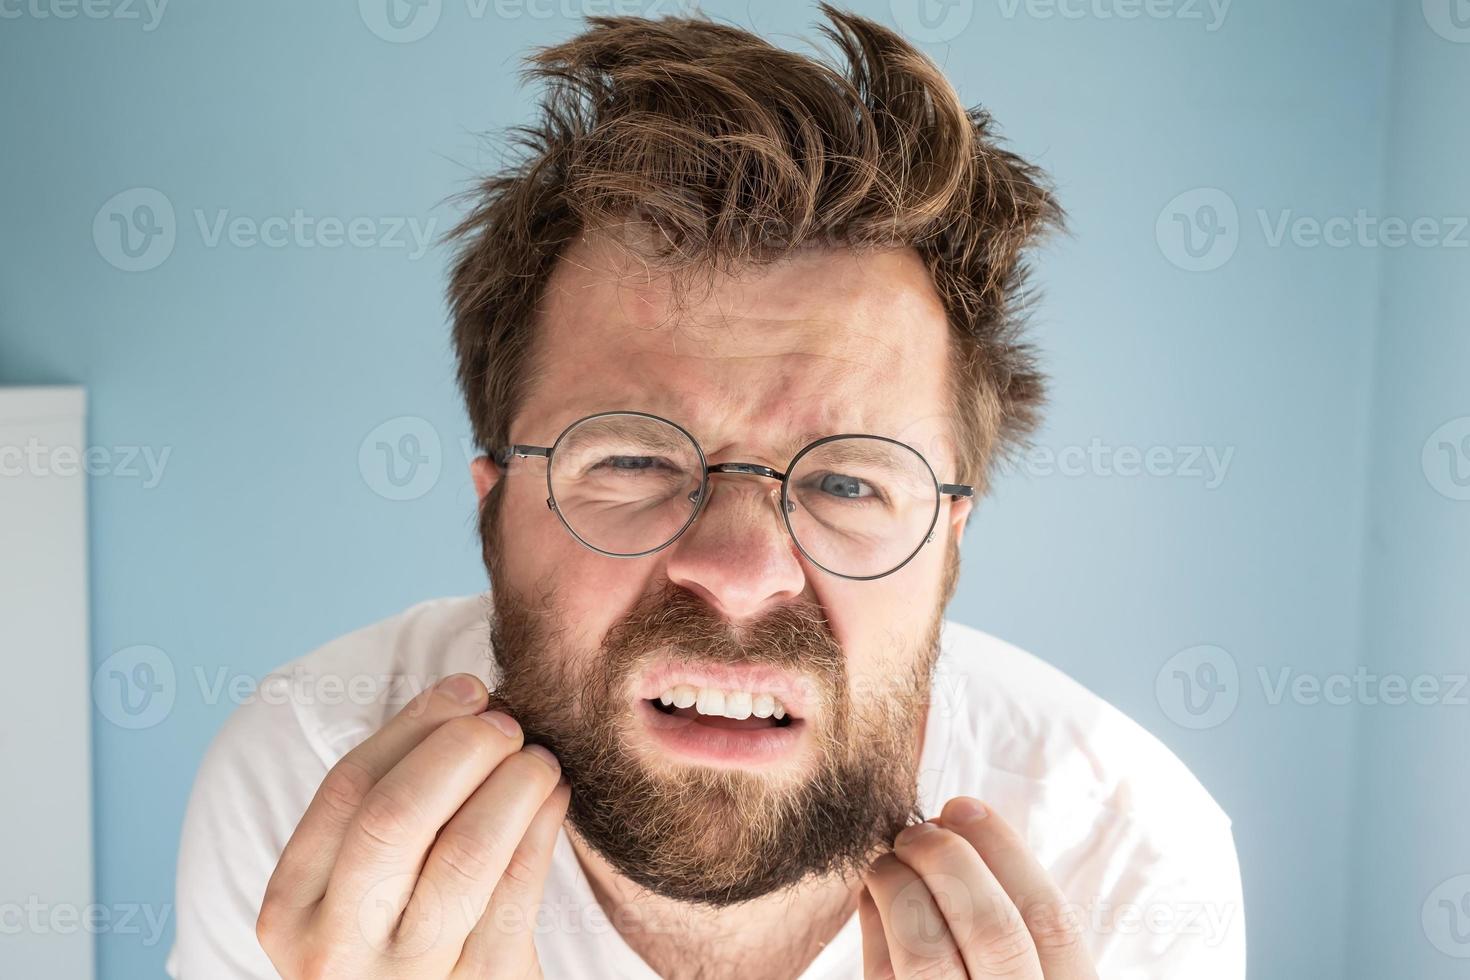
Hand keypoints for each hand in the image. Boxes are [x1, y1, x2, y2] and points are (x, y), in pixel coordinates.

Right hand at [256, 673, 568, 978]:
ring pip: (465, 852)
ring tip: (538, 760)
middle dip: (461, 749)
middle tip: (507, 722)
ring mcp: (409, 978)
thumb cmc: (398, 935)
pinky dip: (542, 827)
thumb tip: (468, 699)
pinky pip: (518, 890)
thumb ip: (389, 805)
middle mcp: (337, 950)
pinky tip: (554, 799)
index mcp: (292, 909)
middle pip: (395, 816)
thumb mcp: (360, 886)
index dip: (415, 726)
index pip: (346, 790)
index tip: (467, 689)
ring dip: (513, 784)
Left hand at [859, 797, 1096, 978]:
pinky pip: (881, 977)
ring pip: (928, 954)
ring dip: (900, 887)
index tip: (964, 807)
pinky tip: (874, 897)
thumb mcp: (1032, 974)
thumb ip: (1014, 924)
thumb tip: (956, 832)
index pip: (1051, 921)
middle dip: (950, 861)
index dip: (1004, 852)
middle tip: (919, 829)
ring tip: (889, 860)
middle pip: (995, 931)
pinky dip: (873, 924)